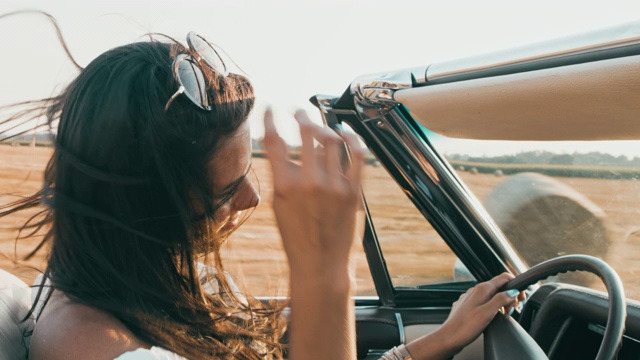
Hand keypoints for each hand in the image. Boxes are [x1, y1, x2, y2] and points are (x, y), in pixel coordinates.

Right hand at [262, 108, 362, 359]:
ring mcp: (335, 185)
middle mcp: (310, 182)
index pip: (274, 141)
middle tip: (297, 111)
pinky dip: (352, 139)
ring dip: (323, 126)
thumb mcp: (279, 208)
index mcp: (285, 185)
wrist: (321, 266)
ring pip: (331, 141)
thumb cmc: (297, 239)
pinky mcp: (354, 191)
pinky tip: (346, 131)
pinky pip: (357, 155)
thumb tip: (285, 151)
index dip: (271, 119)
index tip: (271, 108)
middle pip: (307, 133)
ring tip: (318, 124)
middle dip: (301, 116)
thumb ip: (282, 177)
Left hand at [406, 273, 525, 358]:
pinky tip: (493, 316)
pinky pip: (484, 302)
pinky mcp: (468, 306)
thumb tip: (512, 291)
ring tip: (504, 314)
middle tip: (512, 309)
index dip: (515, 285)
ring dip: (501, 302)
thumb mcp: (487, 312)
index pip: (504, 277)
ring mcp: (471, 298)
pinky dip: (492, 306)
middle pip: (498, 286)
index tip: (521, 296)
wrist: (448, 337)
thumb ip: (501, 299)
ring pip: (491, 294)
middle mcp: (475, 290)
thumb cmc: (465, 327)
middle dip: (509, 295)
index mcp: (482, 289)